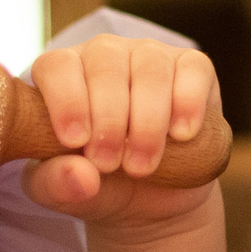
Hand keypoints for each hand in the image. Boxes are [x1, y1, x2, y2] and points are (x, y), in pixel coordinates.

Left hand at [21, 36, 221, 233]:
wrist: (155, 196)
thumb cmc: (98, 183)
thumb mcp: (66, 194)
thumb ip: (58, 186)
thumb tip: (79, 175)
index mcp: (63, 75)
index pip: (57, 66)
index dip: (66, 100)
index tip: (76, 141)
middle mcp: (105, 55)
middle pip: (105, 65)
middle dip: (108, 120)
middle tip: (109, 164)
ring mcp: (150, 55)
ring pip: (150, 68)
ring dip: (147, 121)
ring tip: (141, 165)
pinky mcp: (193, 67)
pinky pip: (193, 70)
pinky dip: (187, 103)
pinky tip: (181, 135)